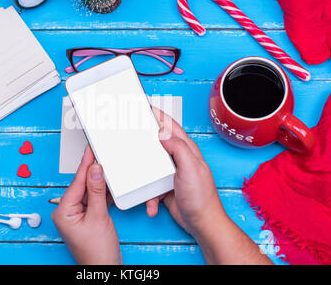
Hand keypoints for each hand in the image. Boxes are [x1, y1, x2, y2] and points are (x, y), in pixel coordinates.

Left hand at [51, 146, 121, 264]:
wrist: (104, 268)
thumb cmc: (97, 251)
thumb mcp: (98, 216)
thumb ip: (96, 191)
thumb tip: (95, 170)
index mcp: (63, 211)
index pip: (76, 182)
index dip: (85, 164)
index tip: (90, 150)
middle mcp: (67, 212)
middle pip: (82, 185)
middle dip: (92, 171)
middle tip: (99, 153)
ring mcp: (77, 215)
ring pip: (89, 191)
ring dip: (99, 181)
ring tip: (106, 165)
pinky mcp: (87, 218)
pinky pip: (94, 199)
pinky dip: (102, 192)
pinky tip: (108, 183)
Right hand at [147, 108, 226, 234]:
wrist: (202, 223)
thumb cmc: (201, 197)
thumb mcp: (190, 168)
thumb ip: (178, 148)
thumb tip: (162, 133)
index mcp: (186, 150)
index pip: (170, 126)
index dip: (157, 114)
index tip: (143, 106)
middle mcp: (178, 159)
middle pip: (156, 144)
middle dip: (143, 141)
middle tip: (128, 136)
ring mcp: (171, 173)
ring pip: (149, 166)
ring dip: (142, 174)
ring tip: (135, 177)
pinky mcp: (164, 187)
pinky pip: (150, 187)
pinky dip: (148, 196)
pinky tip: (150, 204)